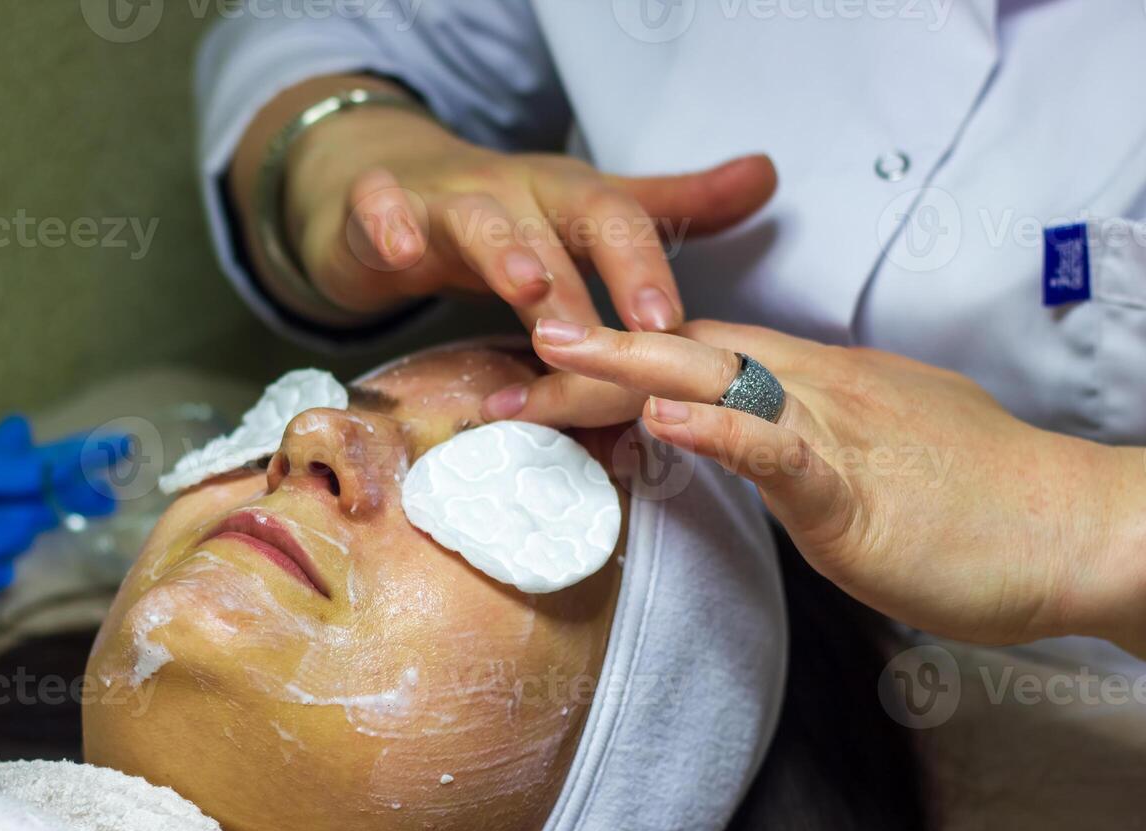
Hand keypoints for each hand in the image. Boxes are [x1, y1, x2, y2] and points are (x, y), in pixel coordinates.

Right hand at [284, 109, 773, 329]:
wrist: (392, 186)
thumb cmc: (506, 214)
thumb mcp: (586, 212)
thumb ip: (670, 208)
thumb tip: (766, 175)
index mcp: (566, 199)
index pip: (616, 226)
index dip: (645, 272)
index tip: (674, 327)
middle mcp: (513, 193)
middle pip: (553, 231)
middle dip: (582, 286)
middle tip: (607, 341)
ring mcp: (445, 199)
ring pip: (478, 222)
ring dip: (505, 251)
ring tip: (527, 291)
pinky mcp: (379, 210)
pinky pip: (381, 209)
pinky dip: (390, 222)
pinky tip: (401, 247)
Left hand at [507, 317, 1145, 661]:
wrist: (1072, 526)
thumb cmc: (978, 499)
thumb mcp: (873, 453)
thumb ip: (801, 442)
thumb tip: (747, 443)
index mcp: (814, 381)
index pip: (695, 350)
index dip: (615, 354)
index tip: (546, 364)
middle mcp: (814, 387)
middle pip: (683, 349)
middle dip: (590, 352)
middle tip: (508, 358)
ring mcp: (833, 430)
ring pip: (714, 379)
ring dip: (624, 367)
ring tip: (548, 356)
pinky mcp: (855, 487)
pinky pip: (778, 446)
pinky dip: (718, 426)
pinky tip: (662, 413)